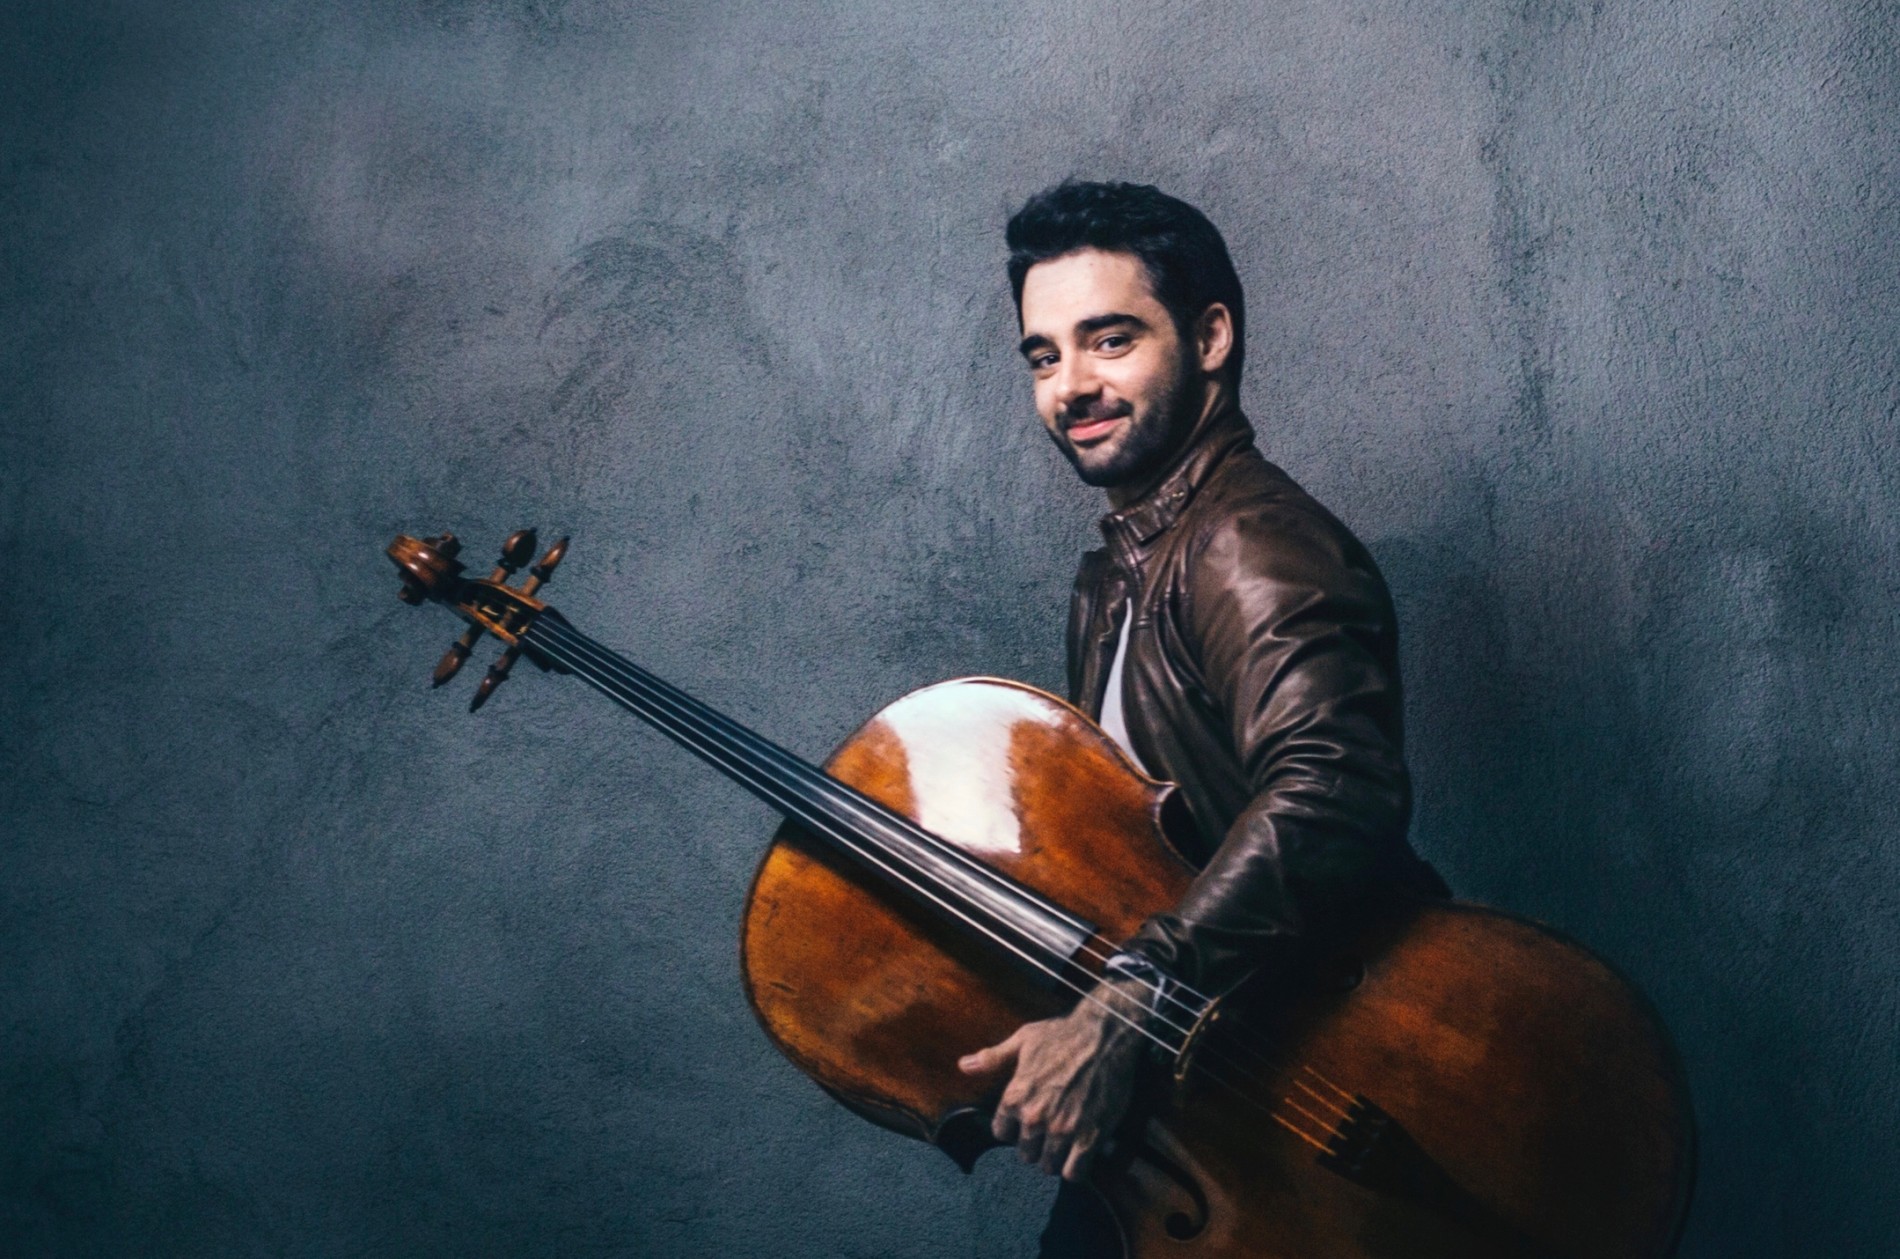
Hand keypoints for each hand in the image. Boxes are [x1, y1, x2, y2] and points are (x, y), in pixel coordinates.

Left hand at [957, 978, 1151, 1181]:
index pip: (1000, 1133)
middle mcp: (1034, 1117)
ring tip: (1063, 1147)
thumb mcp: (1023, 1039)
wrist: (1105, 1035)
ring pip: (1049, 1166)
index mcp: (1015, 1096)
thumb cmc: (1062, 1034)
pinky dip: (1076, 1169)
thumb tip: (963, 1066)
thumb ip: (993, 1058)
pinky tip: (1079, 1157)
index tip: (1024, 1123)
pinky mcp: (1089, 1137)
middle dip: (1034, 1146)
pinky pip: (1075, 1172)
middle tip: (1047, 1135)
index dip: (1012, 1128)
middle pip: (1025, 1154)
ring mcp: (1062, 1129)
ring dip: (1054, 1159)